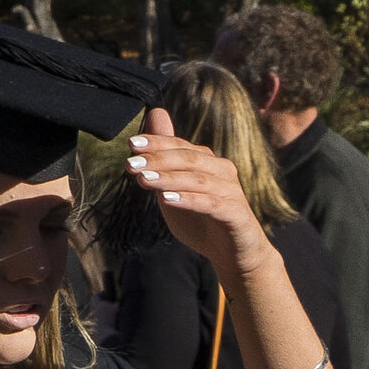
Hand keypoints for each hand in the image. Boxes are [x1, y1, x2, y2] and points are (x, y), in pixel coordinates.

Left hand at [122, 109, 268, 271]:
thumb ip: (163, 159)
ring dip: (169, 178)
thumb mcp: (174, 188)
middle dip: (158, 159)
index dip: (157, 142)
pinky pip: (211, 204)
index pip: (180, 146)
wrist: (232, 252)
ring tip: (144, 180)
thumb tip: (153, 115)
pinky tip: (167, 199)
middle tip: (131, 164)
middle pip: (189, 159)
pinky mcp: (237, 214)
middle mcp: (222, 171)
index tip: (131, 144)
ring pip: (199, 180)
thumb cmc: (200, 218)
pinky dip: (189, 200)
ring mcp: (232, 191)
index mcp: (207, 161)